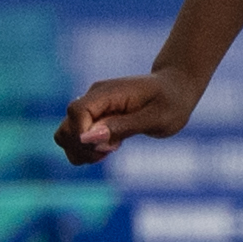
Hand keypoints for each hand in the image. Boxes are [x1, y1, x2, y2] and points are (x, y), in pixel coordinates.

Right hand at [56, 69, 193, 166]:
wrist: (176, 90)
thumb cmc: (171, 102)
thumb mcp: (156, 118)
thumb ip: (123, 126)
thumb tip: (90, 137)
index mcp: (108, 92)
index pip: (76, 111)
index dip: (83, 134)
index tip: (107, 147)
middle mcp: (94, 98)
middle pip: (66, 127)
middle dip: (82, 148)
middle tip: (112, 149)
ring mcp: (92, 108)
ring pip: (65, 135)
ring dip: (82, 152)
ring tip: (110, 150)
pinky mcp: (95, 118)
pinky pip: (77, 139)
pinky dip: (87, 150)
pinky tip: (110, 148)